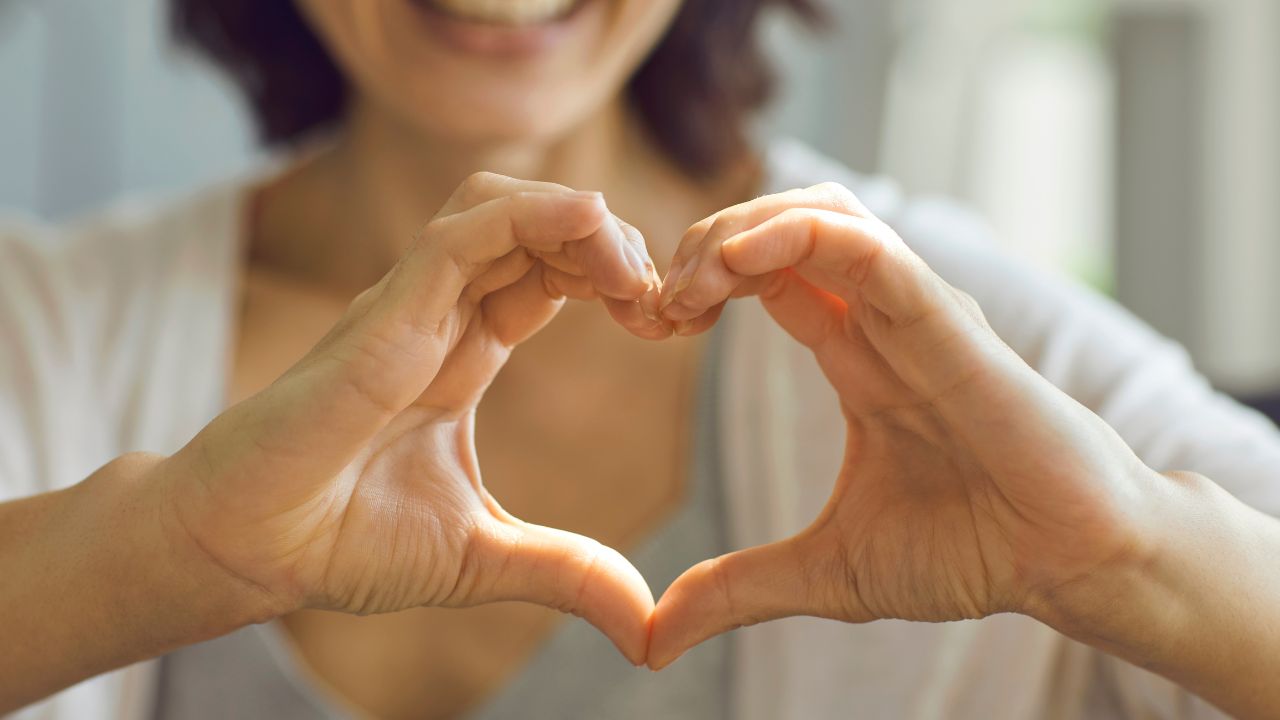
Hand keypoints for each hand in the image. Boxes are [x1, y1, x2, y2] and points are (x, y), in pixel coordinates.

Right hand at [158, 173, 664, 663]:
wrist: (249, 551)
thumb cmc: (341, 541)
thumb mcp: (484, 557)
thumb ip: (568, 571)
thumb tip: (647, 625)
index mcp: (464, 353)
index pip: (550, 275)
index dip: (613, 280)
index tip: (668, 323)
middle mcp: (440, 316)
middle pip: (538, 229)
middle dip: (612, 244)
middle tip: (664, 301)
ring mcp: (410, 307)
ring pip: (500, 207)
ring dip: (578, 220)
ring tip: (632, 273)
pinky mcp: (384, 313)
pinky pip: (462, 234)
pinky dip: (531, 215)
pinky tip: (590, 225)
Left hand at [648, 183, 1163, 667]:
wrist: (1068, 566)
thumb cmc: (971, 551)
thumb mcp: (826, 571)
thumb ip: (737, 589)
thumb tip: (652, 641)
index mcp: (854, 357)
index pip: (764, 276)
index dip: (698, 283)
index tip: (649, 323)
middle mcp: (881, 321)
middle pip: (782, 226)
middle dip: (704, 242)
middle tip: (655, 301)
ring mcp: (915, 313)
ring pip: (822, 215)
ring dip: (740, 228)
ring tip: (690, 280)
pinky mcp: (948, 324)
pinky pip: (870, 251)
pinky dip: (797, 236)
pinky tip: (737, 261)